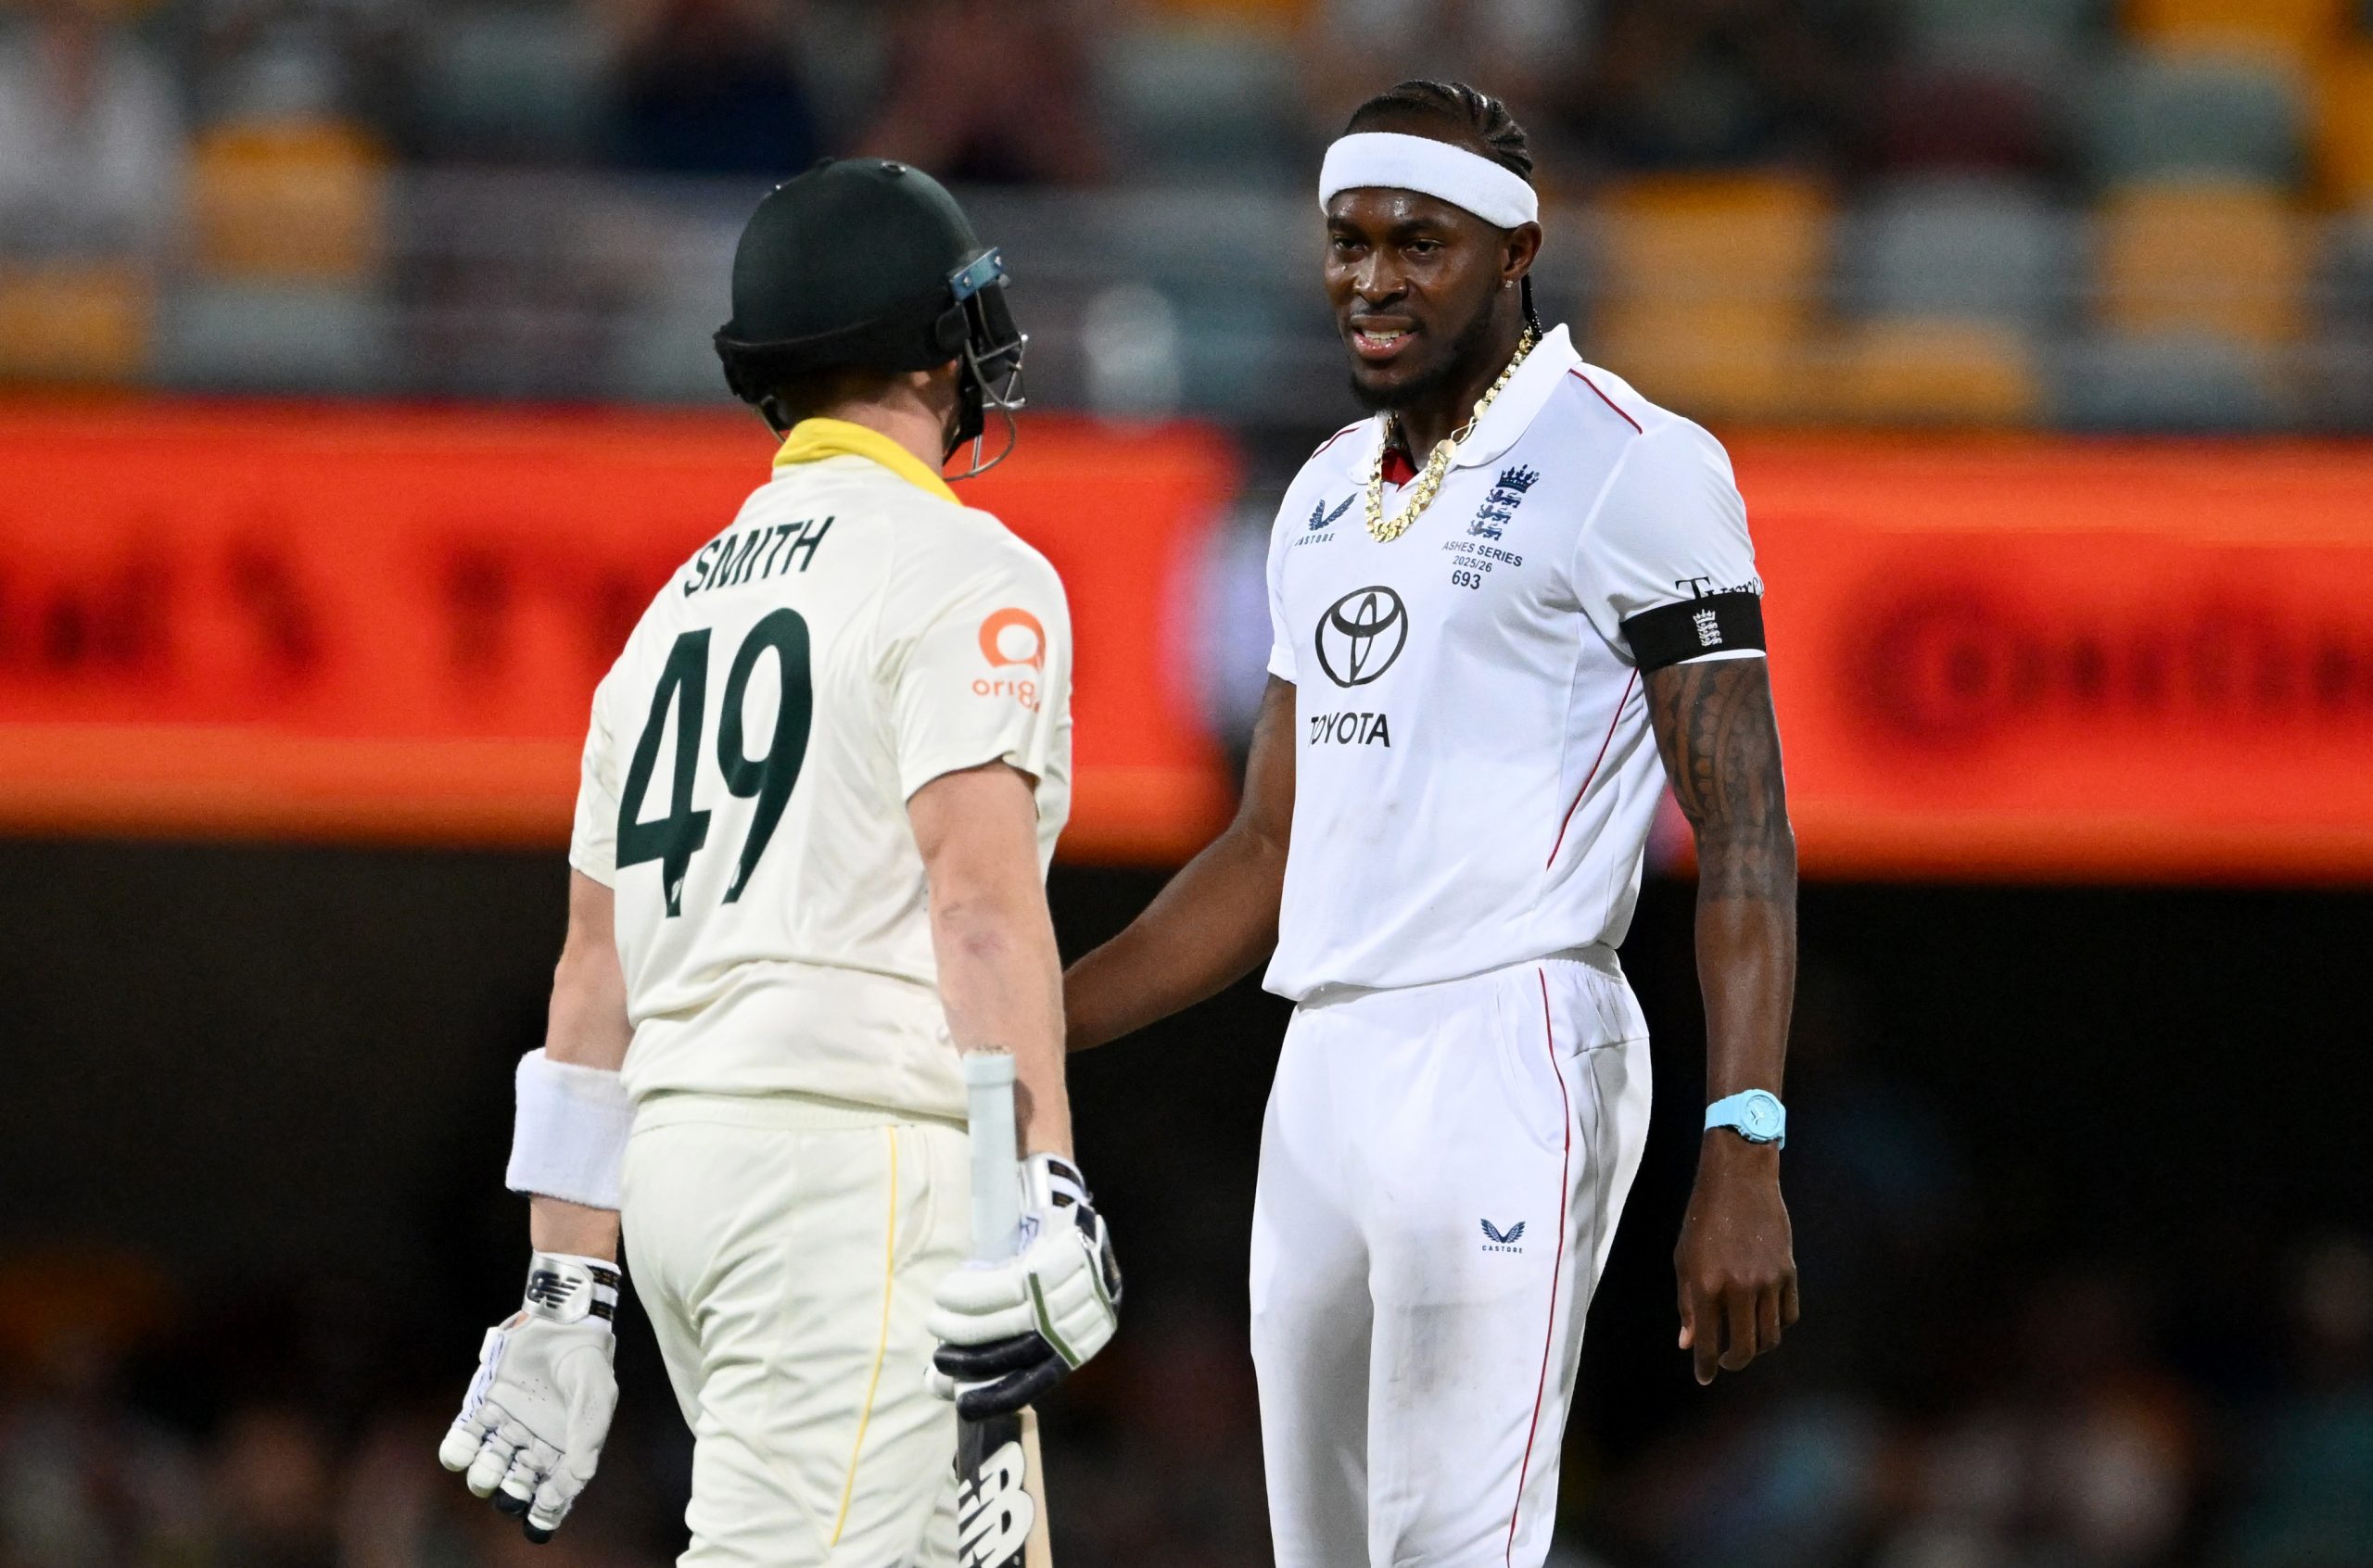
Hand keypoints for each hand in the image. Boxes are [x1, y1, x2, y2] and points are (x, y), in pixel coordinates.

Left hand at [438, 1254, 620, 1541]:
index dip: (544, 1512)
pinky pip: (463, 1438)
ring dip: (485, 1476)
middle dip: (512, 1496)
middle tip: (515, 1489)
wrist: (562, 1321)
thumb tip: (570, 1486)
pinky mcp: (482, 1406)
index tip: (539, 1517)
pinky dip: (457, 1451)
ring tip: (491, 1467)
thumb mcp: (596, 1401)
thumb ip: (586, 1443)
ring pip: (487, 1469)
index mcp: (564, 1451)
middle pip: (516, 1488)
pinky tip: (461, 1451)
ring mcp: (505, 1427)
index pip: (552, 1494)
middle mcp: (532, 1445)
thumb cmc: (586, 1363)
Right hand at [929, 1154, 1120, 1418]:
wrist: (1066, 1205)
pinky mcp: (1058, 1257)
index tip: (959, 1403)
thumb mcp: (1039, 1310)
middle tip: (937, 1357)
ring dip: (963, 1325)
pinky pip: (1005, 1285)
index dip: (996, 1396)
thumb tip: (947, 1386)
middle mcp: (1085, 1318)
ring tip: (936, 1321)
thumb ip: (1006, 1345)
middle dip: (971, 1360)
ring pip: (1009, 1320)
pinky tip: (946, 1292)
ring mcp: (1076, 1288)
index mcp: (1083, 1340)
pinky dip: (969, 1294)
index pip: (1038, 1379)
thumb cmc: (1046, 1264)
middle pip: (1019, 1352)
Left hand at [1674, 1135, 1798, 1385]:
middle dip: (1732, 1363)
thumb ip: (1687, 1303)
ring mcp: (1769, 1281)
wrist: (1739, 1180)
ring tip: (1743, 1341)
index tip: (1703, 1378)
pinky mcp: (1789, 1272)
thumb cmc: (1703, 1218)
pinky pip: (1789, 1314)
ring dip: (1756, 1348)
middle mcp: (1740, 1288)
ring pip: (1770, 1336)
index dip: (1704, 1366)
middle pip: (1745, 1348)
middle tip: (1723, 1361)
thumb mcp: (1684, 1259)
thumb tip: (1687, 1341)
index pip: (1707, 1341)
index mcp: (1707, 1285)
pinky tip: (1764, 1320)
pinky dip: (1777, 1325)